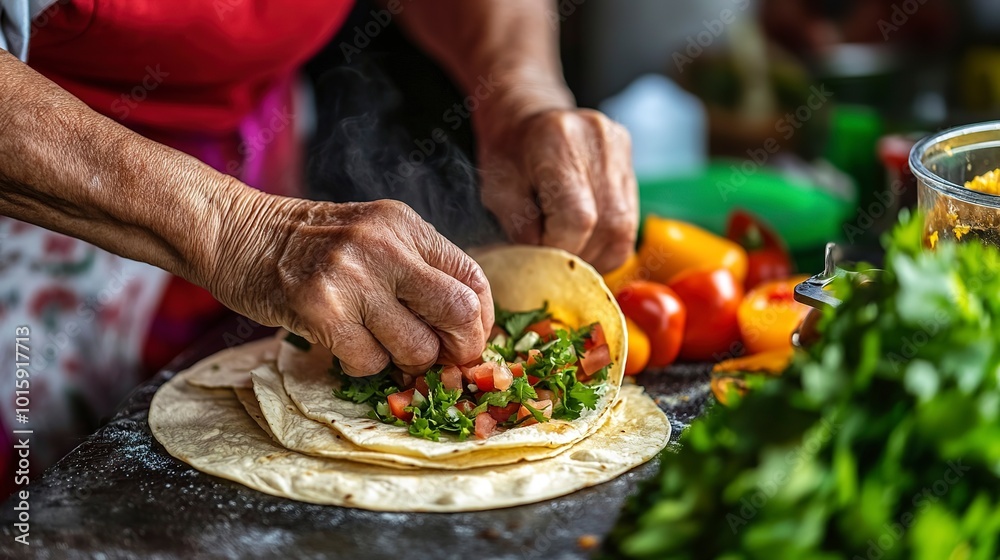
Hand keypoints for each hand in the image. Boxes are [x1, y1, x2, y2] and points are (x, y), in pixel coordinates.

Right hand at [207, 193, 493, 375]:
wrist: (235, 231)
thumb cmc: (307, 243)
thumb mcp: (372, 235)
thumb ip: (416, 269)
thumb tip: (464, 328)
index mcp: (405, 225)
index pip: (472, 278)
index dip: (480, 321)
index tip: (469, 340)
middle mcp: (385, 246)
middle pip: (459, 312)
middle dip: (461, 349)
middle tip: (444, 362)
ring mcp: (352, 277)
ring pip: (415, 348)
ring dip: (403, 362)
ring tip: (378, 344)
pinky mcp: (320, 310)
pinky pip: (368, 362)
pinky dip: (362, 365)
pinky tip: (343, 344)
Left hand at [477, 108, 638, 272]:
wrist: (527, 116)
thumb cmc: (508, 154)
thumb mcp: (497, 191)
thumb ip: (521, 229)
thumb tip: (544, 266)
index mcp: (558, 141)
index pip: (577, 218)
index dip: (560, 249)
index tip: (541, 255)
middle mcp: (599, 141)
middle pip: (607, 225)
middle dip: (579, 254)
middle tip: (555, 259)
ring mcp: (620, 150)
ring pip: (624, 228)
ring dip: (597, 253)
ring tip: (569, 250)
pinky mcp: (630, 161)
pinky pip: (629, 221)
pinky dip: (607, 242)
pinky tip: (585, 239)